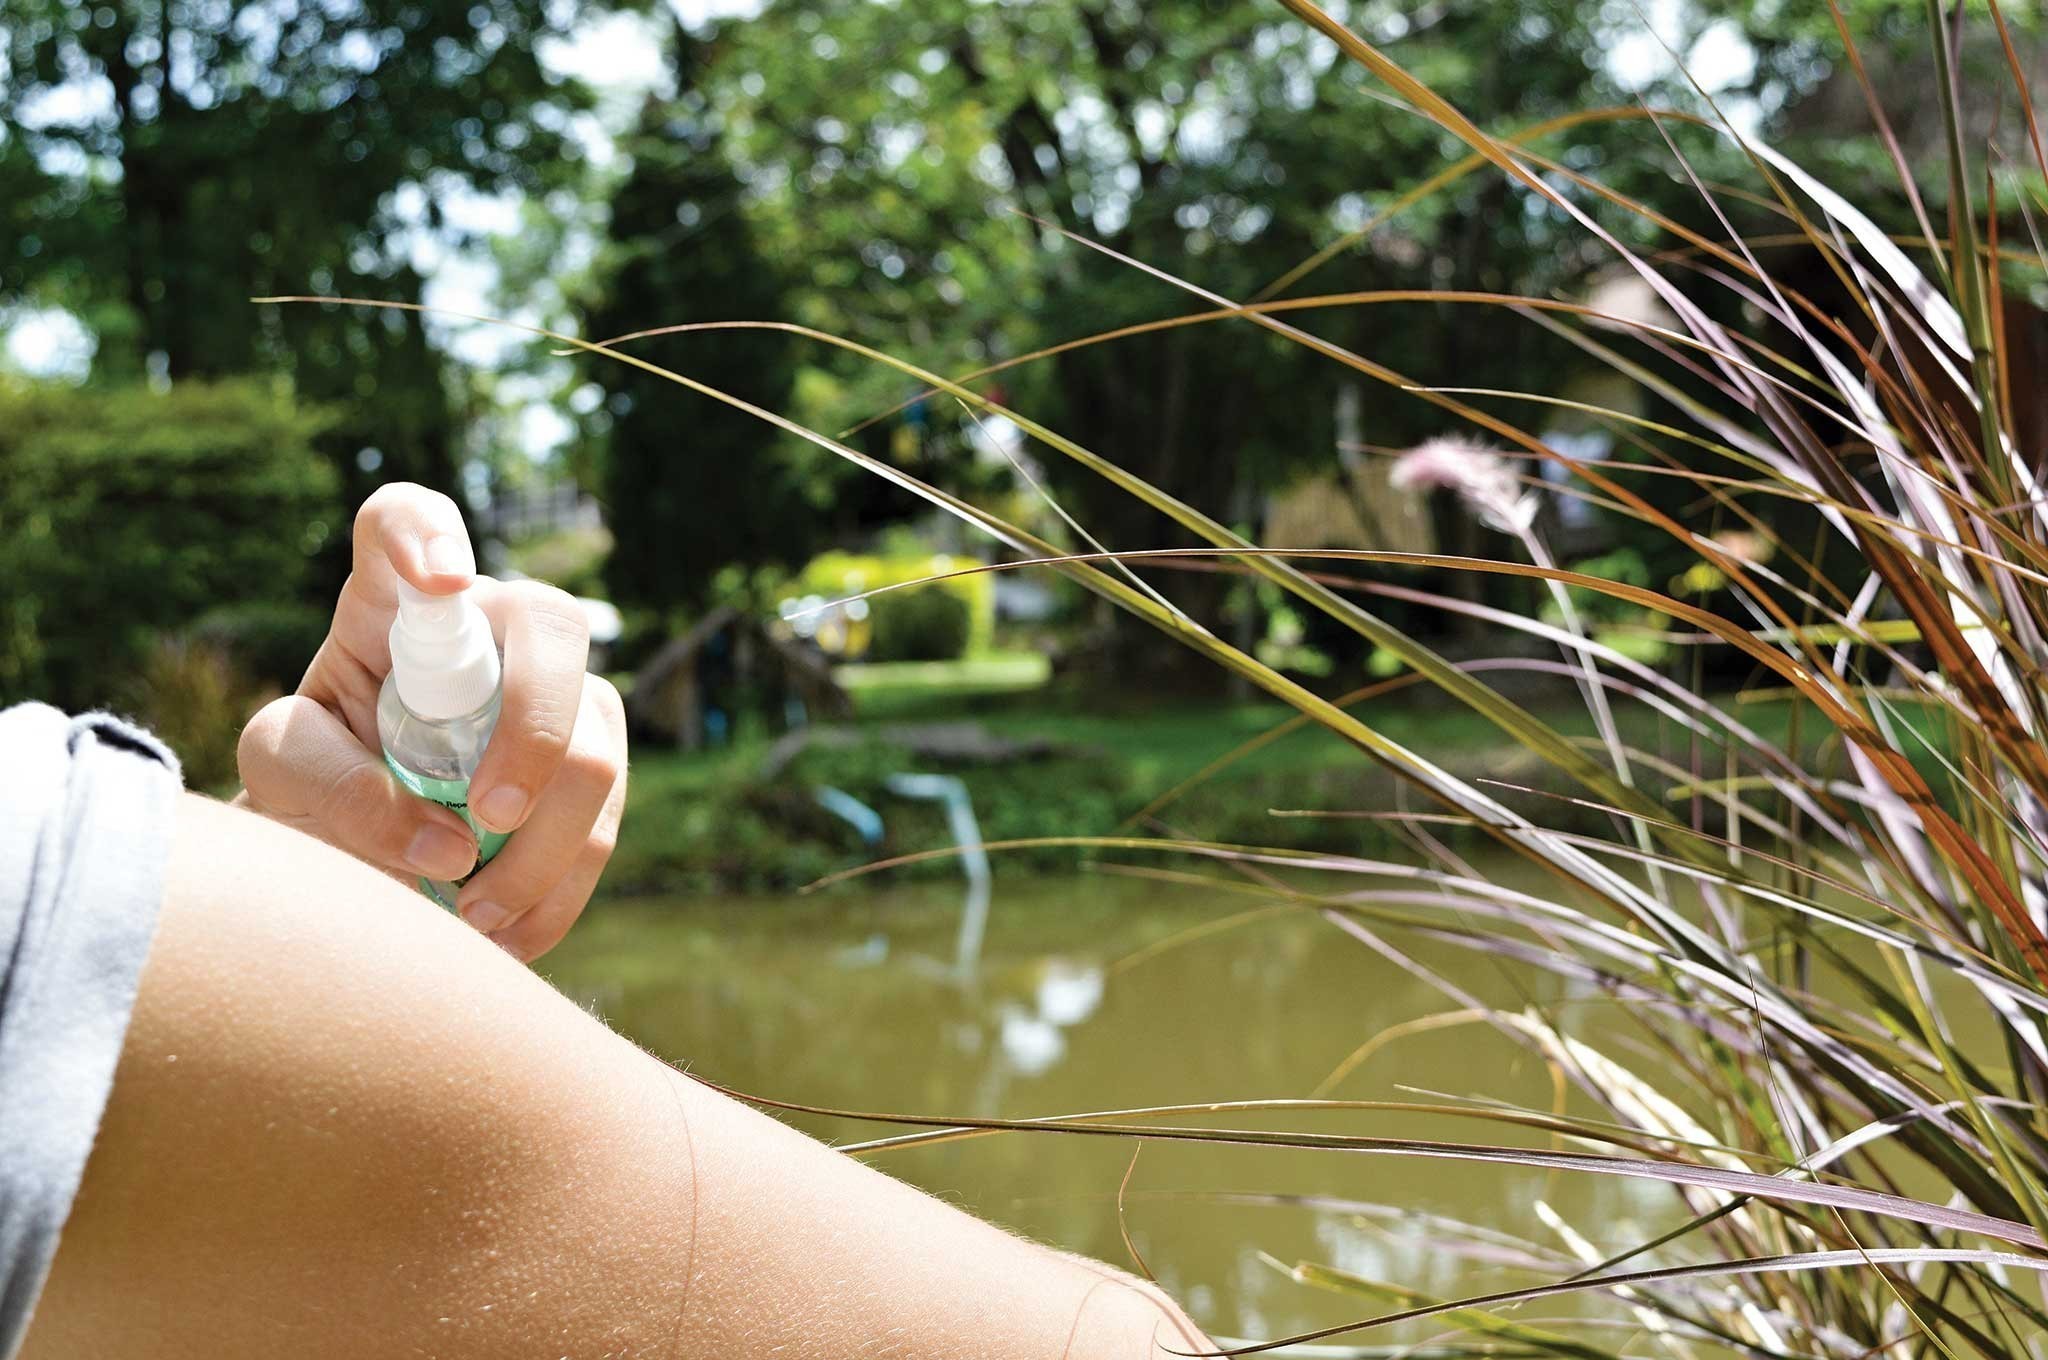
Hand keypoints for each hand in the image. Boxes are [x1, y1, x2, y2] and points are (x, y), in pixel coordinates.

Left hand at [237, 483, 626, 960]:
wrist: (347, 849)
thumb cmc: (307, 784)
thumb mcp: (280, 777)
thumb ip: (333, 789)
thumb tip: (447, 845)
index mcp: (390, 605)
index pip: (406, 521)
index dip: (427, 533)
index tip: (440, 584)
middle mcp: (490, 631)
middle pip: (551, 628)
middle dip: (537, 726)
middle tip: (488, 815)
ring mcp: (555, 697)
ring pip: (598, 742)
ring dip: (548, 844)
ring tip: (474, 915)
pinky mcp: (590, 773)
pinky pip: (608, 824)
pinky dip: (561, 891)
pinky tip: (507, 935)